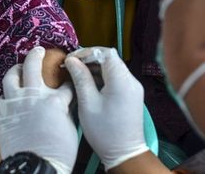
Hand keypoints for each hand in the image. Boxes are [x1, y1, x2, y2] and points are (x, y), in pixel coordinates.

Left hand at [0, 46, 77, 173]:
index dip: (69, 81)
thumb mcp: (71, 129)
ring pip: (11, 76)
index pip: (65, 85)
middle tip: (38, 50)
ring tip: (19, 69)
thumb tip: (64, 105)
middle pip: (33, 65)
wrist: (35, 167)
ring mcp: (15, 102)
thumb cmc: (58, 153)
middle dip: (36, 54)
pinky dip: (4, 97)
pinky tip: (9, 99)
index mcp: (54, 100)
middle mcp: (33, 95)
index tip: (70, 79)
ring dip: (16, 70)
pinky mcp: (1, 113)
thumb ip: (66, 111)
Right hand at [65, 47, 148, 169]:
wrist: (125, 152)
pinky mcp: (132, 94)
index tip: (71, 59)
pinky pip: (117, 77)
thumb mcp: (87, 103)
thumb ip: (80, 78)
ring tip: (77, 74)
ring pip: (113, 67)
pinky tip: (89, 83)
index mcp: (121, 81)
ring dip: (95, 68)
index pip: (106, 53)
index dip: (87, 52)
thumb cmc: (104, 131)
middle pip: (110, 59)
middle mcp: (131, 81)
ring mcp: (133, 87)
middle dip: (90, 59)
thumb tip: (72, 61)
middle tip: (72, 65)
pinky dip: (103, 76)